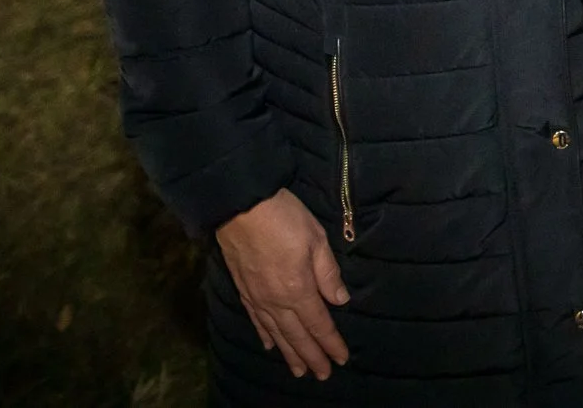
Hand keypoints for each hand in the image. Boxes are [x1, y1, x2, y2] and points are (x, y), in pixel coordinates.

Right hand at [216, 188, 350, 379]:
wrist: (240, 206)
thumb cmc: (284, 218)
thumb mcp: (317, 239)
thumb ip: (328, 274)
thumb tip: (340, 301)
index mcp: (298, 290)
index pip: (318, 324)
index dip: (331, 343)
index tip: (342, 359)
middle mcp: (276, 301)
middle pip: (297, 336)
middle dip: (312, 357)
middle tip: (323, 376)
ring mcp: (257, 297)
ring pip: (276, 334)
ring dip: (289, 354)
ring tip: (299, 371)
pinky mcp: (244, 290)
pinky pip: (256, 321)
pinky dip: (265, 336)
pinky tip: (269, 345)